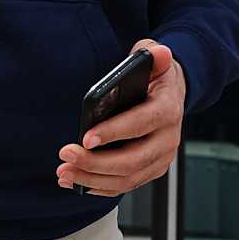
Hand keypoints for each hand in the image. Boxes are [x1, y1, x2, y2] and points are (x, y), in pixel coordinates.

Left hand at [55, 41, 185, 195]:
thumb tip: (156, 52)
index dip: (114, 132)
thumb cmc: (157, 79)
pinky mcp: (151, 170)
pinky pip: (126, 185)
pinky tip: (77, 181)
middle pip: (132, 160)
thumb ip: (152, 55)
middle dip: (96, 162)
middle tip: (67, 155)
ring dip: (92, 178)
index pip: (141, 123)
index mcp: (168, 109)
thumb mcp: (155, 60)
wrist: (173, 95)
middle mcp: (168, 139)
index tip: (86, 137)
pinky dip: (100, 187)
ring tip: (65, 171)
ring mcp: (160, 158)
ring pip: (127, 178)